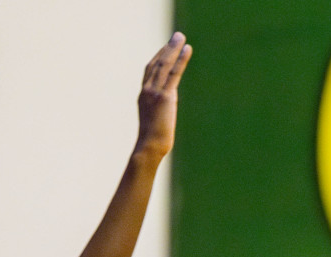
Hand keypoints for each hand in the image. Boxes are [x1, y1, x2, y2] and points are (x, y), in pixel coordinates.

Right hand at [134, 32, 191, 159]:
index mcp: (144, 95)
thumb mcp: (156, 121)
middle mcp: (147, 90)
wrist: (149, 146)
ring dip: (173, 48)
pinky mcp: (165, 97)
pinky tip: (187, 50)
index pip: (150, 70)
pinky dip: (181, 60)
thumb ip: (159, 111)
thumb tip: (165, 111)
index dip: (158, 57)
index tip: (167, 48)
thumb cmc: (153, 141)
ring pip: (164, 64)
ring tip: (181, 37)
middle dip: (167, 48)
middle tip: (177, 36)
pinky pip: (174, 74)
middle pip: (156, 62)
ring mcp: (155, 92)